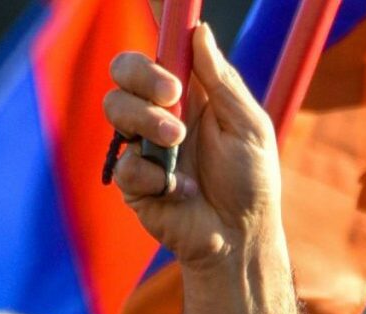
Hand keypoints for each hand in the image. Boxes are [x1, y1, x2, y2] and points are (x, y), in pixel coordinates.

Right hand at [104, 24, 279, 268]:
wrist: (240, 238)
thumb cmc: (251, 181)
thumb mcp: (249, 126)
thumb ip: (222, 81)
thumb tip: (200, 31)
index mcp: (190, 93)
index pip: (160, 52)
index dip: (154, 32)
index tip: (161, 24)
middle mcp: (160, 113)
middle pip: (123, 70)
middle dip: (142, 75)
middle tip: (173, 95)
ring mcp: (142, 144)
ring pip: (115, 107)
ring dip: (148, 121)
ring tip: (180, 145)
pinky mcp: (133, 180)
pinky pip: (124, 161)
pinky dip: (154, 175)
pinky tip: (179, 190)